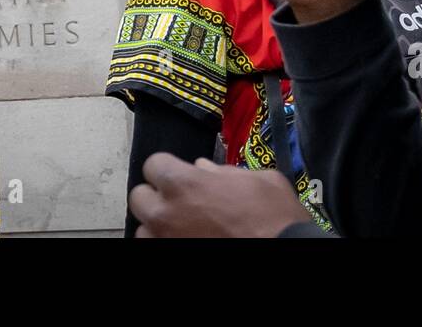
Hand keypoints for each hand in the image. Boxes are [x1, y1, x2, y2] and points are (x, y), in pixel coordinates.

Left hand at [129, 153, 309, 236]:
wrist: (282, 251)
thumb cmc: (274, 215)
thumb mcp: (259, 180)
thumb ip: (224, 171)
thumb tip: (204, 168)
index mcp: (183, 183)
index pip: (152, 165)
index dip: (167, 169)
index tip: (180, 176)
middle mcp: (166, 213)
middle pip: (138, 197)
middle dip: (156, 196)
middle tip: (177, 202)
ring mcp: (166, 240)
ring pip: (143, 230)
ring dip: (158, 226)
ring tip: (181, 227)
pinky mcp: (172, 257)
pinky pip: (155, 249)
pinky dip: (165, 243)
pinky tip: (186, 240)